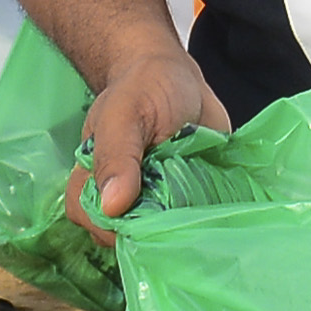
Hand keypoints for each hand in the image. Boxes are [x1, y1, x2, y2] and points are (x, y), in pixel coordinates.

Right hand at [74, 40, 230, 225]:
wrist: (179, 74)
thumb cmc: (143, 88)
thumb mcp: (124, 116)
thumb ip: (116, 157)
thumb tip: (111, 207)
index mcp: (95, 179)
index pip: (92, 220)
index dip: (112, 229)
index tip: (141, 222)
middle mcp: (123, 197)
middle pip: (130, 235)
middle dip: (154, 235)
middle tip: (179, 215)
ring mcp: (157, 201)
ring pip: (163, 235)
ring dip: (183, 231)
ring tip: (200, 213)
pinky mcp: (188, 200)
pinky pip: (193, 223)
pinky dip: (206, 220)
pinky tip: (217, 213)